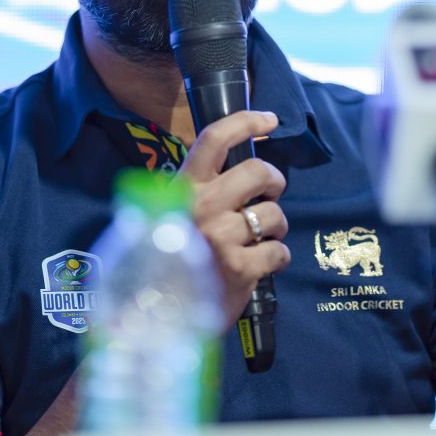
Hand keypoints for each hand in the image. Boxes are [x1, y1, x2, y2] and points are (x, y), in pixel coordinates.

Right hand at [179, 110, 289, 325]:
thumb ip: (199, 192)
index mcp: (183, 188)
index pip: (214, 139)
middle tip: (271, 192)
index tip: (269, 119)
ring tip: (260, 237)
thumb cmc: (170, 258)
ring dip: (275, 225)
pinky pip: (278, 251)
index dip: (246, 121)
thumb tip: (238, 170)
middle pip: (258, 172)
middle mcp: (201, 206)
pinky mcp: (239, 269)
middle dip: (274, 180)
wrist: (157, 316)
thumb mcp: (172, 214)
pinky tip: (261, 263)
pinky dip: (277, 257)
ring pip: (274, 214)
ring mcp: (221, 238)